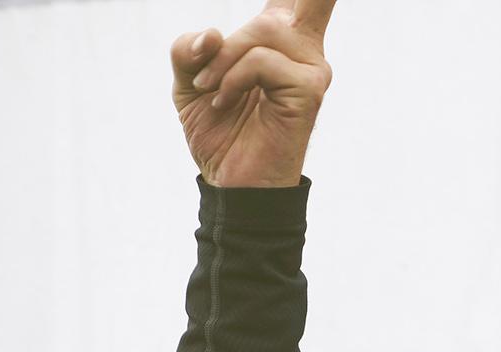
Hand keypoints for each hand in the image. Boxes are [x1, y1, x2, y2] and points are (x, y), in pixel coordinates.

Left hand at [170, 0, 337, 187]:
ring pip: (255, 32)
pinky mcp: (311, 87)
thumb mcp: (189, 80)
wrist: (233, 185)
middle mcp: (302, 46)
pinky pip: (258, 59)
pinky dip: (231, 80)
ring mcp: (312, 66)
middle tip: (213, 83)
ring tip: (214, 95)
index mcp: (279, 37)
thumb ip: (192, 48)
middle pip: (283, 4)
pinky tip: (225, 103)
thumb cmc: (219, 133)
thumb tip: (211, 31)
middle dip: (234, 50)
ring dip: (221, 64)